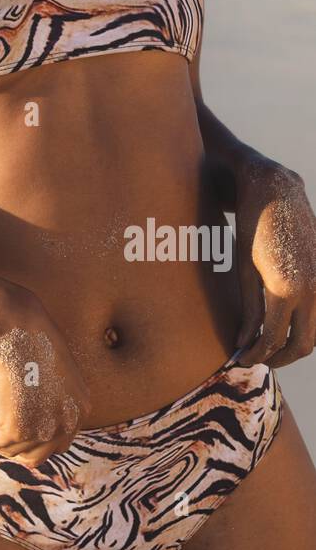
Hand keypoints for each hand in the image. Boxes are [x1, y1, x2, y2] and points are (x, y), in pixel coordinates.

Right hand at [0, 290, 91, 463]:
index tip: (12, 430)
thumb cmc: (29, 335)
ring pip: (13, 450)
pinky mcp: (16, 429)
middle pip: (39, 452)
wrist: (15, 327)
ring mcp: (43, 429)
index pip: (59, 440)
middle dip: (14, 445)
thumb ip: (50, 393)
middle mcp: (68, 422)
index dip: (33, 438)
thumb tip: (31, 409)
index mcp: (80, 406)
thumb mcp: (51, 367)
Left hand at [233, 157, 315, 366]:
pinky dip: (304, 326)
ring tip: (268, 344)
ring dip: (294, 344)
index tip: (240, 359)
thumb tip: (243, 342)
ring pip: (315, 332)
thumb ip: (248, 309)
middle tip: (256, 358)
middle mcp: (312, 290)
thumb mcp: (244, 269)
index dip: (256, 355)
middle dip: (279, 358)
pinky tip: (284, 323)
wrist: (277, 190)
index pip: (273, 340)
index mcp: (286, 289)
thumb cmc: (251, 226)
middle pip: (302, 344)